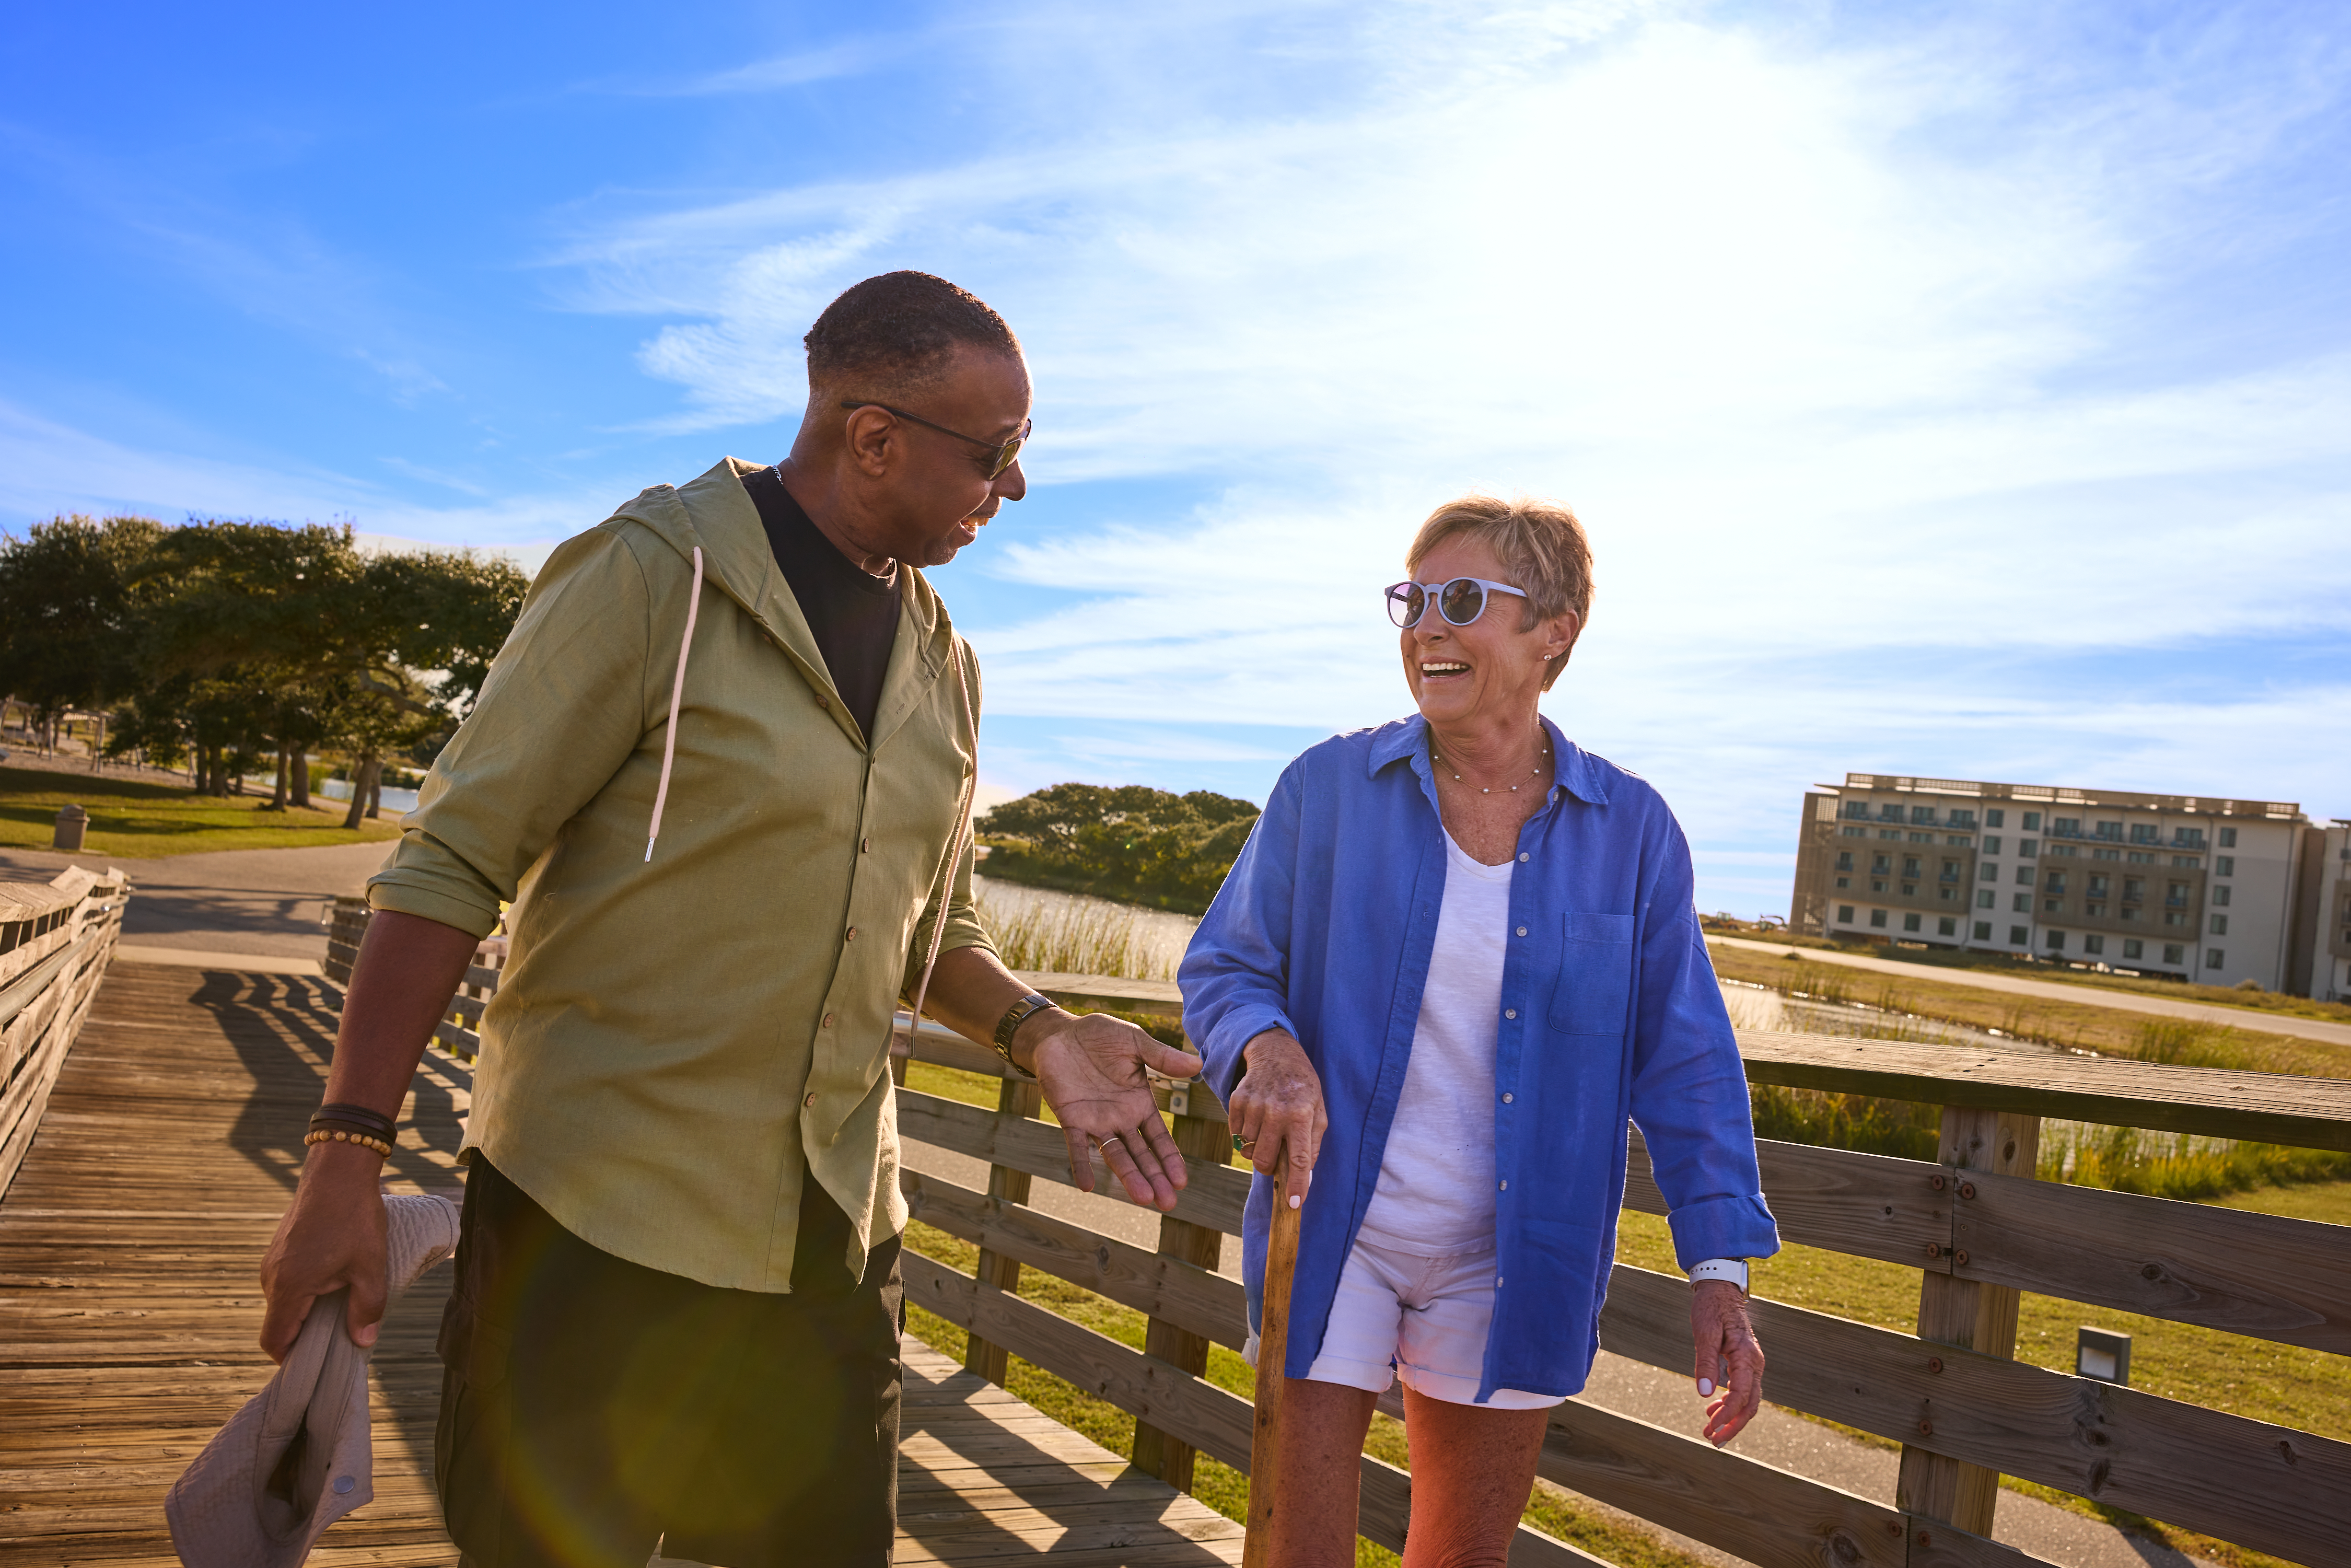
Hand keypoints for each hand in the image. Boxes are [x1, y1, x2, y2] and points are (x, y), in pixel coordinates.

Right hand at [259, 1141, 388, 1361]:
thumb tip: (363, 1342)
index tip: (316, 1365)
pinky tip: (334, 1281)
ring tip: (341, 1306)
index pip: (274, 1341)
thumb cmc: (355, 1217)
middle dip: (305, 1336)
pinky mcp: (280, 1249)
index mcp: (289, 1287)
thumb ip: (367, 1308)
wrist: (338, 1170)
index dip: (291, 1360)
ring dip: (308, 1310)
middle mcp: (272, 1277)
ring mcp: (272, 1261)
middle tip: (338, 1337)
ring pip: (285, 1302)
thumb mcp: (370, 1266)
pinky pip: (288, 1282)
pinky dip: (306, 1291)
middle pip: (280, 1324)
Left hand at [1025, 1011, 1203, 1211]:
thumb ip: (1161, 1057)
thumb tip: (1197, 1065)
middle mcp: (1119, 1118)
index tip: (1181, 1181)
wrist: (1059, 1033)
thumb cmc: (1099, 1037)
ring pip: (1115, 1154)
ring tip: (1142, 1198)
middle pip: (1140, 1154)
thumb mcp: (1134, 1043)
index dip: (1169, 1159)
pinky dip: (1081, 1164)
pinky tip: (1087, 1185)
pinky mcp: (1070, 1118)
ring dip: (1127, 1176)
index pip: (1158, 1137)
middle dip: (1153, 1177)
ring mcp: (1095, 1121)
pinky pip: (1076, 1146)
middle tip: (1167, 1203)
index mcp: (1139, 1103)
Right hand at [1226, 1031, 1325, 1205]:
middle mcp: (1276, 1112)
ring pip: (1248, 1149)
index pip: (1299, 1159)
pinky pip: (1235, 1134)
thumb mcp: (1319, 1111)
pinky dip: (1244, 1134)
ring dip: (1257, 1146)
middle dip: (1269, 1167)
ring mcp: (1253, 1106)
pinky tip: (1256, 1119)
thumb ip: (1313, 1144)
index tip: (1294, 1204)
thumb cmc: (1302, 1087)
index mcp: (1301, 1116)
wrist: (1276, 1054)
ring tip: (1268, 1128)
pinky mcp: (1237, 1101)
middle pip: (1264, 1161)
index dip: (1297, 1185)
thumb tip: (1304, 1176)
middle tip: (1276, 1156)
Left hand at [1690, 1278, 1763, 1444]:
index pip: (1741, 1395)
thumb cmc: (1711, 1308)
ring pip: (1748, 1401)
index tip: (1711, 1428)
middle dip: (1732, 1426)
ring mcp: (1752, 1365)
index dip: (1727, 1415)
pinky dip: (1729, 1404)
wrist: (1720, 1290)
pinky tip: (1713, 1411)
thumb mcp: (1704, 1332)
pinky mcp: (1745, 1364)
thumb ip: (1705, 1362)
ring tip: (1709, 1431)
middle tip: (1712, 1441)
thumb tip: (1705, 1394)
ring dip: (1730, 1418)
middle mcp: (1755, 1363)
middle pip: (1750, 1405)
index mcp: (1747, 1356)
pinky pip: (1743, 1390)